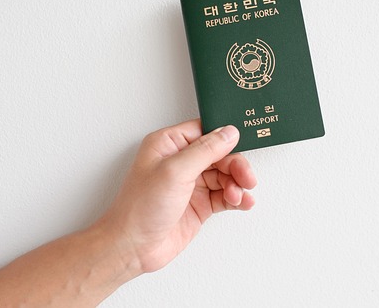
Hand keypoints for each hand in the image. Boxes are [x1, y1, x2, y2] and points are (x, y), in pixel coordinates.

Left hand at [95, 119, 256, 272]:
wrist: (133, 248)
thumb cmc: (139, 209)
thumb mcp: (175, 171)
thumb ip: (205, 150)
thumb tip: (228, 133)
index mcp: (169, 144)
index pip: (205, 131)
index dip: (224, 138)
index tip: (240, 146)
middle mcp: (181, 161)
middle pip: (220, 154)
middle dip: (235, 166)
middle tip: (246, 178)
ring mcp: (191, 183)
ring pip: (225, 175)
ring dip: (237, 184)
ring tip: (238, 196)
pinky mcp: (199, 204)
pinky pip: (225, 195)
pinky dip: (237, 198)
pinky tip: (242, 202)